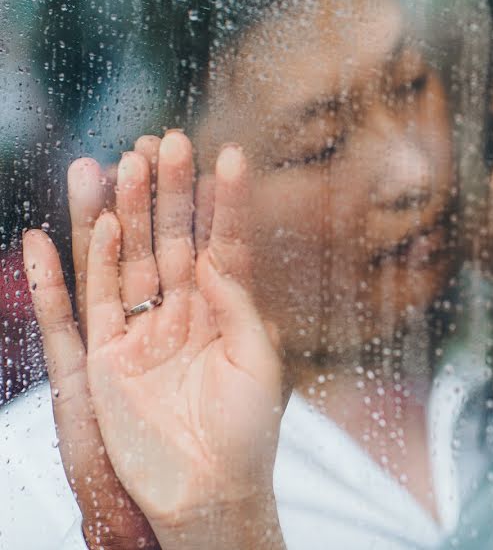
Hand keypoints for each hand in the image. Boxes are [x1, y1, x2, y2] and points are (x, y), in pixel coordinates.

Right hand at [27, 132, 285, 548]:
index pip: (226, 244)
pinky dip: (94, 262)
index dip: (227, 202)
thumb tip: (216, 260)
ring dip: (128, 211)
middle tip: (169, 139)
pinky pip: (96, 301)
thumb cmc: (247, 433)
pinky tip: (98, 224)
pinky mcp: (109, 359)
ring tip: (125, 159)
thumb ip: (241, 308)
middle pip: (174, 239)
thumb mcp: (260, 366)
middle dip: (172, 191)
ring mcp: (145, 332)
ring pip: (132, 258)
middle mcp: (185, 313)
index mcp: (227, 312)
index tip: (231, 155)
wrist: (209, 491)